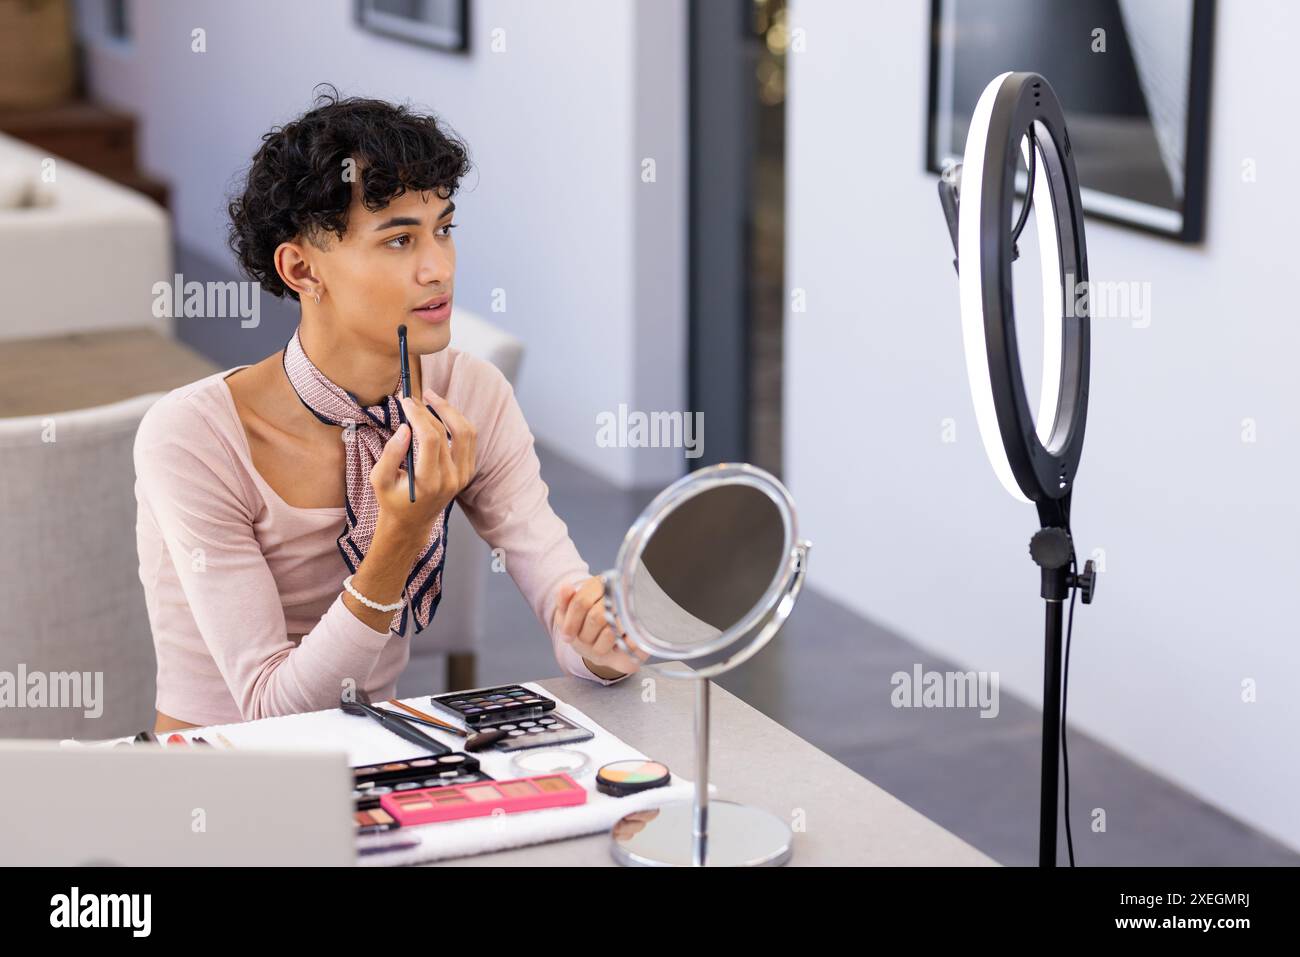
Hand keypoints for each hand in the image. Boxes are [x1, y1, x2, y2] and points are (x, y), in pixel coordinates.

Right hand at [369, 388, 476, 545]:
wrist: (412, 523)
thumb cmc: (392, 500)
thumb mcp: (379, 480)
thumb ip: (391, 453)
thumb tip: (405, 428)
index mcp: (430, 482)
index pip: (431, 439)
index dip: (419, 415)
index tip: (406, 401)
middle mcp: (452, 479)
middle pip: (446, 432)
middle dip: (429, 409)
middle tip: (413, 398)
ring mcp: (463, 476)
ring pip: (465, 432)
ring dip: (449, 411)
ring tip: (431, 398)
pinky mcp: (468, 472)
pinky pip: (469, 440)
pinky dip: (457, 422)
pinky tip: (442, 414)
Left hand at [552, 576, 648, 678]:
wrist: (610, 650)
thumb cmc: (587, 631)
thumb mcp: (568, 617)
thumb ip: (563, 602)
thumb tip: (566, 587)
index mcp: (600, 586)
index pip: (581, 602)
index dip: (571, 623)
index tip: (567, 637)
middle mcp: (620, 594)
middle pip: (596, 617)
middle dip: (585, 636)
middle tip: (587, 640)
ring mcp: (635, 611)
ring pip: (610, 632)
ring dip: (599, 646)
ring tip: (600, 644)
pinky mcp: (646, 629)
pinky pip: (628, 644)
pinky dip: (617, 649)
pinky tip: (616, 647)